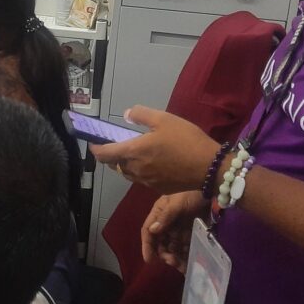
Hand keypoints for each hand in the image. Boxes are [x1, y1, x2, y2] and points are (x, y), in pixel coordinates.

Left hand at [90, 105, 219, 193]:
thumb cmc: (186, 140)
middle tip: (115, 145)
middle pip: (115, 165)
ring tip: (133, 153)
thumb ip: (141, 115)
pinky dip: (139, 171)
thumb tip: (126, 115)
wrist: (210, 168)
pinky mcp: (159, 188)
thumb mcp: (164, 119)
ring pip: (127, 174)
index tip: (93, 143)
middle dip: (111, 156)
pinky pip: (142, 180)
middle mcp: (136, 169)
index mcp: (133, 152)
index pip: (104, 154)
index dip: (95, 149)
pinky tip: (152, 163)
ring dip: (125, 164)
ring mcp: (147, 181)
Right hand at [141, 191, 207, 272]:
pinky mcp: (190, 233)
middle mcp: (166, 223)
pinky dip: (186, 256)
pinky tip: (190, 264)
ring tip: (183, 267)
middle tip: (173, 262)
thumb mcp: (177, 203)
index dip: (147, 246)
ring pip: (173, 248)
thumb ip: (165, 216)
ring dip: (176, 258)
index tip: (150, 260)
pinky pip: (186, 247)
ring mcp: (178, 229)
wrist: (211, 188)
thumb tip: (152, 231)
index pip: (148, 232)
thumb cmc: (191, 193)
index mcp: (158, 214)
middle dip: (164, 254)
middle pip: (160, 243)